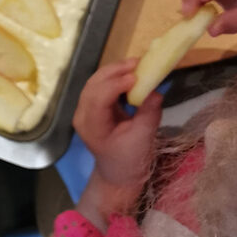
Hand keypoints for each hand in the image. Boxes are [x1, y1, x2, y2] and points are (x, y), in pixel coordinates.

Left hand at [73, 60, 161, 188]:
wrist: (118, 173)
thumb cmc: (129, 160)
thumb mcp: (143, 140)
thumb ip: (148, 115)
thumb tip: (155, 92)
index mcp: (91, 127)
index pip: (97, 99)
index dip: (115, 84)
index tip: (135, 77)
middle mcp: (82, 115)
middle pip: (93, 86)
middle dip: (114, 71)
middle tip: (137, 63)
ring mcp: (84, 109)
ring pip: (95, 82)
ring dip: (114, 71)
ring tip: (135, 64)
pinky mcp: (92, 106)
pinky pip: (100, 86)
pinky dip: (114, 77)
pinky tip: (129, 74)